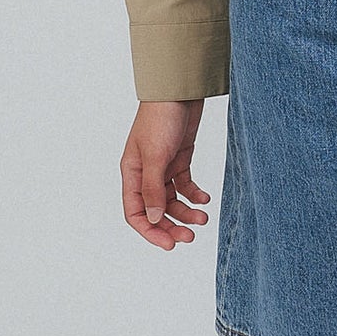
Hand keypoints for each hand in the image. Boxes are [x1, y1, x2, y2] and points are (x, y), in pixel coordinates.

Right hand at [120, 99, 208, 249]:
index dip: (151, 232)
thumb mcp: (156, 156)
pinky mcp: (179, 160)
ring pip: (173, 201)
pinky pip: (185, 186)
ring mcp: (163, 167)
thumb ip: (154, 190)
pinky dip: (195, 195)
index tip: (170, 245)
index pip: (135, 213)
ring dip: (187, 212)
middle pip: (156, 211)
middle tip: (191, 236)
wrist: (179, 90)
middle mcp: (145, 173)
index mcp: (131, 173)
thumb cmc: (161, 118)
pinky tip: (205, 198)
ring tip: (203, 218)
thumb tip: (155, 220)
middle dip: (172, 226)